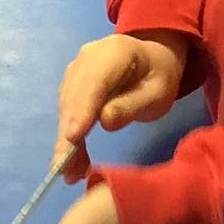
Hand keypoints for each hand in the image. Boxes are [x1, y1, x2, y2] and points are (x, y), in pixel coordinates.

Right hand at [54, 31, 187, 182]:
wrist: (152, 61)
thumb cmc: (158, 77)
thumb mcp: (157, 94)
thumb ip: (132, 105)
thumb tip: (105, 121)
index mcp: (115, 51)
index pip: (94, 82)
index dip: (82, 110)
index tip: (73, 137)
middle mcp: (88, 56)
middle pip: (74, 96)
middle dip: (69, 134)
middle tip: (66, 169)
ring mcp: (77, 68)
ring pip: (66, 106)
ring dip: (65, 140)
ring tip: (69, 172)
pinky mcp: (71, 83)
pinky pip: (67, 110)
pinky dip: (68, 136)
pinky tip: (71, 161)